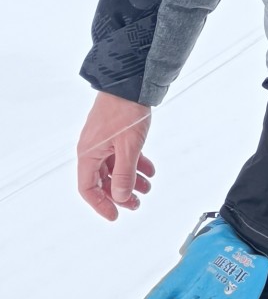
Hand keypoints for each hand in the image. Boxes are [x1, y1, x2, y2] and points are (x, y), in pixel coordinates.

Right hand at [77, 91, 154, 221]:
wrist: (131, 82)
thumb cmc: (125, 111)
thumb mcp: (128, 147)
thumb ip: (125, 174)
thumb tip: (122, 198)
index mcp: (88, 154)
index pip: (87, 188)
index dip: (100, 204)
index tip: (115, 215)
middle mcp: (93, 149)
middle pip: (102, 180)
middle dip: (120, 194)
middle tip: (136, 204)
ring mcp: (103, 141)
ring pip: (114, 168)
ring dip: (130, 180)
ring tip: (147, 187)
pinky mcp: (114, 133)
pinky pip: (122, 155)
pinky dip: (135, 164)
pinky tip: (150, 170)